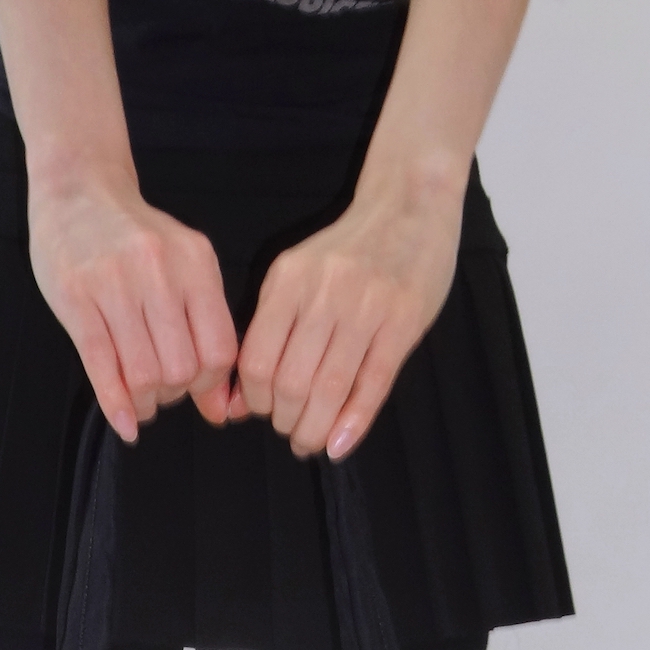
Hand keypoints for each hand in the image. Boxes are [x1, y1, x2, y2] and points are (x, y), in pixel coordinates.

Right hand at [27, 167, 238, 442]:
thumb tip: (221, 408)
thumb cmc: (136, 238)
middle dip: (176, 393)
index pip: (220, 350)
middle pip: (182, 367)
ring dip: (145, 402)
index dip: (211, 384)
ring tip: (141, 400)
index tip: (196, 387)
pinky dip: (115, 404)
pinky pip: (101, 364)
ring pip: (143, 371)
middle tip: (164, 391)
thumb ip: (206, 332)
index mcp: (196, 264)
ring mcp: (115, 283)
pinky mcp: (76, 298)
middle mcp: (160, 271)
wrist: (80, 190)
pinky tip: (123, 422)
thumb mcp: (184, 271)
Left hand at [229, 166, 464, 458]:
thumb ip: (271, 328)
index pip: (256, 359)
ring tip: (312, 440)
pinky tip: (341, 443)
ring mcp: (366, 306)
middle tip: (290, 431)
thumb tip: (240, 398)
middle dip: (285, 419)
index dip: (255, 399)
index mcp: (288, 280)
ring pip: (330, 388)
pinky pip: (374, 383)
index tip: (262, 411)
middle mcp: (323, 292)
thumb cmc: (349, 249)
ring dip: (315, 427)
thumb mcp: (298, 274)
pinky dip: (354, 422)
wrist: (409, 205)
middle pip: (291, 381)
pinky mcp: (404, 321)